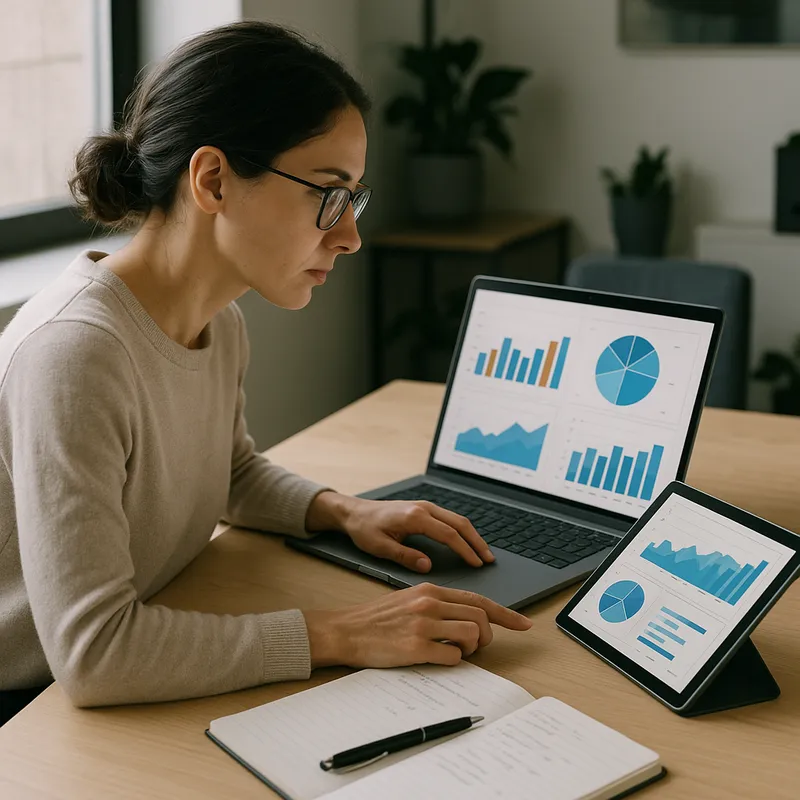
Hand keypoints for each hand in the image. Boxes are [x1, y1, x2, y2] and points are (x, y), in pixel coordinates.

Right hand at [304, 582, 531, 668]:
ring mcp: (423, 624)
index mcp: (430, 589)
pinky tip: (438, 659)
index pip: (478, 599)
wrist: (346, 631)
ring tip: (458, 652)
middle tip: (478, 647)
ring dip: (473, 649)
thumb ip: (437, 604)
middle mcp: (429, 602)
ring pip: (472, 635)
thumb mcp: (409, 599)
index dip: (506, 613)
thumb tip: (467, 619)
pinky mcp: (415, 647)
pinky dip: (454, 661)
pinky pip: (452, 656)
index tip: (524, 623)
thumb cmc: (377, 619)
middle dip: (488, 636)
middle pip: (480, 617)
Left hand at [344, 496, 493, 572]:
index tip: (477, 564)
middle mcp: (423, 508)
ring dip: (472, 535)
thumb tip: (427, 566)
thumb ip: (404, 556)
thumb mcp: (380, 547)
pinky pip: (449, 518)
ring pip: (457, 519)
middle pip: (459, 523)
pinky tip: (467, 541)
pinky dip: (462, 530)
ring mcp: (425, 506)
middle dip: (477, 541)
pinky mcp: (424, 508)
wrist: (353, 511)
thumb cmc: (364, 529)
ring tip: (483, 553)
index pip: (448, 534)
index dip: (465, 550)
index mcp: (414, 517)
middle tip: (489, 560)